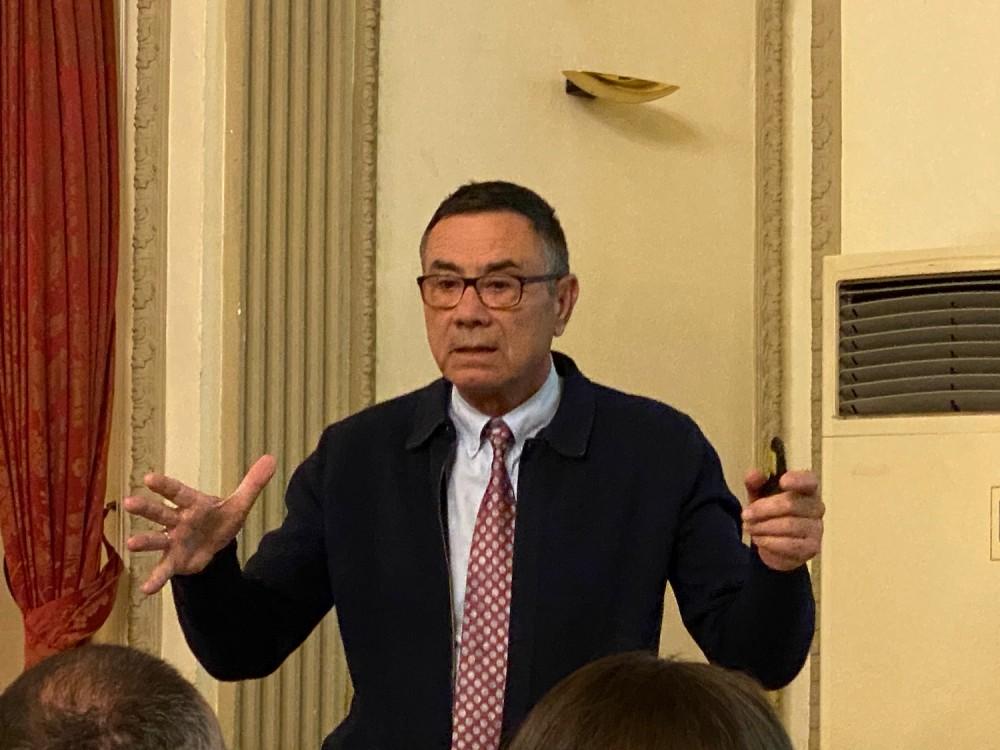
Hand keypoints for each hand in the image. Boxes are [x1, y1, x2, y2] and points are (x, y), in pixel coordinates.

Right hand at [123, 455, 276, 594]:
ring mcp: (173, 541)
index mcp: (193, 504)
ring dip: (145, 541)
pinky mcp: (175, 560)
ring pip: (157, 539)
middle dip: (146, 508)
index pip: (178, 492)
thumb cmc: (220, 519)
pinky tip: (145, 589)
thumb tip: (271, 459)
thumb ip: (253, 483)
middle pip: (161, 513)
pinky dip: (155, 579)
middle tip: (128, 502)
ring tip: (131, 544)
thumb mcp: (239, 504)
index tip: (149, 478)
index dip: (165, 486)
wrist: (216, 544)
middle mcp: (178, 520)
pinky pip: (163, 570)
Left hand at [742, 469, 823, 571]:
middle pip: (791, 504)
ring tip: (750, 528)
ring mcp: (816, 528)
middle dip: (763, 509)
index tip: (782, 481)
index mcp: (806, 489)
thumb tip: (754, 474)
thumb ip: (755, 483)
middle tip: (745, 515)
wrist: (774, 545)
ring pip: (789, 525)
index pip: (809, 480)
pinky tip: (759, 539)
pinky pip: (790, 544)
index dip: (797, 480)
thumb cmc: (770, 514)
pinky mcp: (812, 548)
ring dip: (764, 527)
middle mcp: (816, 507)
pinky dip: (770, 542)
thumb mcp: (758, 496)